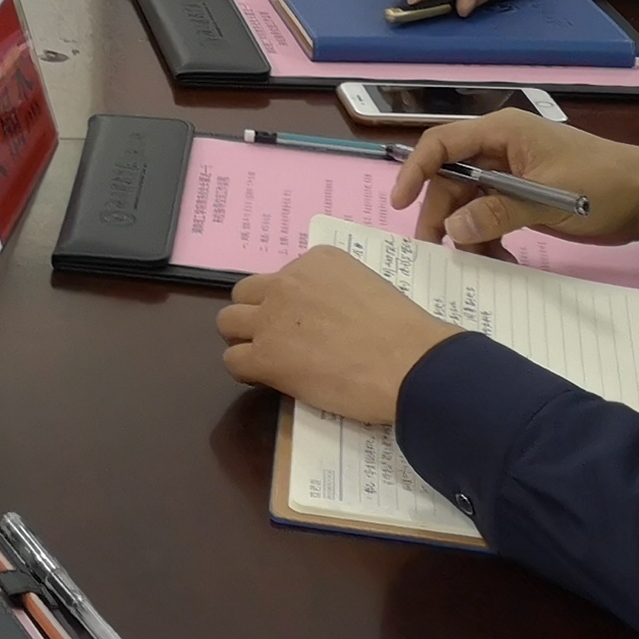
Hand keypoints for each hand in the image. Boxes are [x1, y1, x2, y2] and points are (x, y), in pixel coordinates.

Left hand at [216, 245, 457, 421]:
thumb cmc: (404, 332)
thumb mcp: (367, 288)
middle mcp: (287, 280)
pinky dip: (245, 371)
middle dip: (257, 315)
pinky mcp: (266, 355)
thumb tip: (326, 317)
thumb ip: (336, 293)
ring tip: (269, 359)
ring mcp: (272, 317)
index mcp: (317, 259)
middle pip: (245, 294)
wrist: (411, 363)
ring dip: (244, 340)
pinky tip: (267, 379)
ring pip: (227, 322)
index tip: (309, 324)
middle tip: (280, 340)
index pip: (281, 277)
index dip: (288, 305)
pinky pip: (233, 360)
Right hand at [401, 111, 638, 254]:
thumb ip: (497, 212)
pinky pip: (489, 217)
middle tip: (438, 252)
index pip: (442, 144)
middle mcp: (500, 150)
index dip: (415, 171)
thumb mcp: (548, 199)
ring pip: (468, 203)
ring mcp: (511, 176)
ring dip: (468, 233)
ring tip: (483, 262)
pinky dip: (489, 239)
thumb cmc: (602, 185)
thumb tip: (452, 231)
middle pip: (451, 179)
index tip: (399, 205)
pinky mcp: (522, 199)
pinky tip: (502, 260)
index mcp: (503, 133)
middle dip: (442, 215)